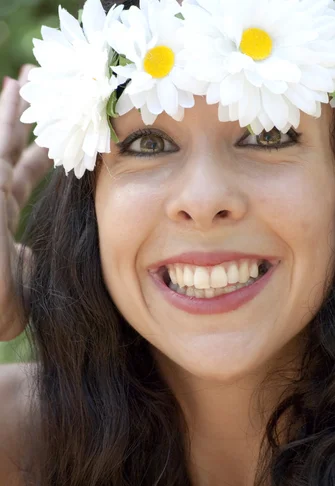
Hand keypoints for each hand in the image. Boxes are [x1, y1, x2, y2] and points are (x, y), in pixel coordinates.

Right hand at [0, 65, 52, 340]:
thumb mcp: (16, 294)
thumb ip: (26, 273)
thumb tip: (31, 255)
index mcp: (0, 212)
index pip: (25, 174)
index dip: (41, 155)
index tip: (60, 139)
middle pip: (14, 145)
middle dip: (31, 120)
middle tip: (48, 92)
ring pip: (4, 131)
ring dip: (19, 105)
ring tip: (33, 75)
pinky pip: (1, 135)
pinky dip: (8, 112)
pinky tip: (18, 83)